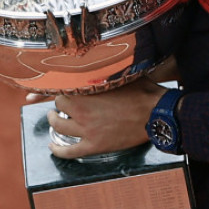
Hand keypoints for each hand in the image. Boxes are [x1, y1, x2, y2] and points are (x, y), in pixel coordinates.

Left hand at [42, 79, 165, 159]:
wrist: (156, 113)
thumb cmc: (142, 91)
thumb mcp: (122, 72)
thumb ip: (105, 69)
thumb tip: (100, 56)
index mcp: (87, 90)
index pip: (61, 85)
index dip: (56, 84)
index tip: (54, 83)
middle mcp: (83, 110)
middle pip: (58, 104)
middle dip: (59, 100)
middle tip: (63, 99)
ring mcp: (87, 130)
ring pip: (59, 126)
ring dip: (54, 120)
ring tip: (55, 117)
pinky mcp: (95, 145)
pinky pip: (70, 151)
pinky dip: (58, 150)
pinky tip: (52, 146)